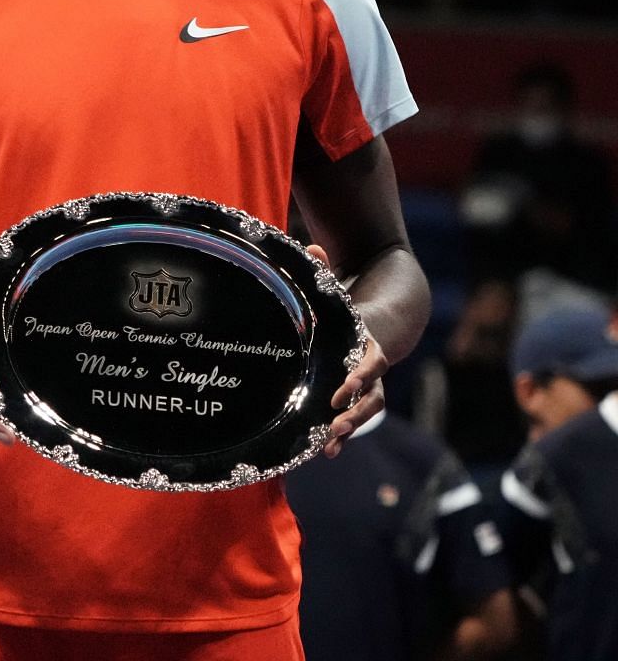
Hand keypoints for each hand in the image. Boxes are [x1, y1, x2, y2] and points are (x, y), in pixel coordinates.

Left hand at [306, 242, 388, 455]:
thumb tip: (313, 247)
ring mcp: (368, 383)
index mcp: (369, 340)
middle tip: (336, 424)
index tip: (344, 388)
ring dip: (350, 428)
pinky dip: (341, 434)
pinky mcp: (356, 394)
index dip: (360, 376)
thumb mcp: (340, 285)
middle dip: (356, 412)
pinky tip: (322, 450)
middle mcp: (373, 366)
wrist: (384, 314)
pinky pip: (352, 416)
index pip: (371, 362)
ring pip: (366, 410)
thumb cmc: (351, 300)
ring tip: (329, 446)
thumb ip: (326, 270)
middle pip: (373, 394)